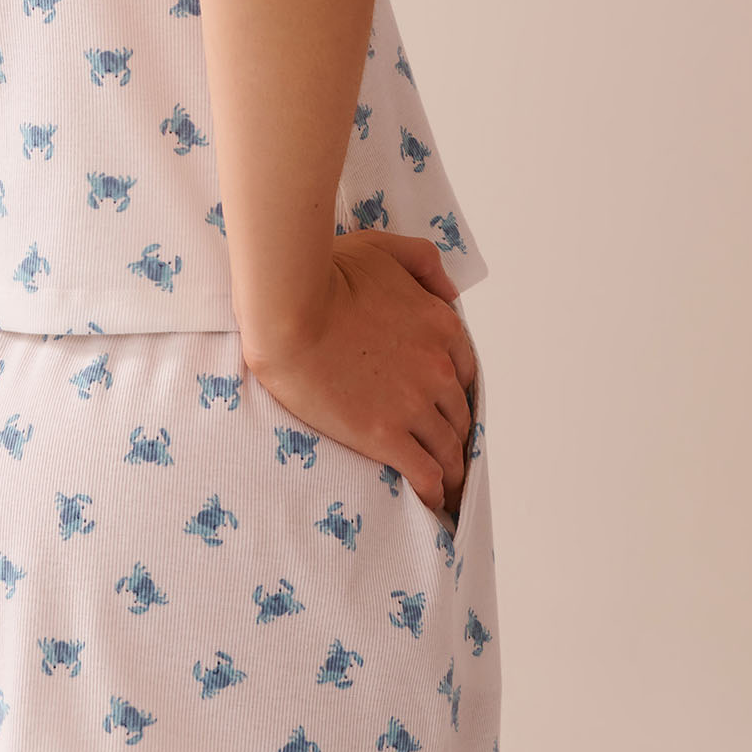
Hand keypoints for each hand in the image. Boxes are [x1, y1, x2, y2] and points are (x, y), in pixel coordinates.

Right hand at [242, 230, 478, 519]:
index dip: (454, 393)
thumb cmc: (326, 273)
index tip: (444, 408)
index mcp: (442, 326)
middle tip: (443, 451)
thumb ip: (424, 263)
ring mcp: (414, 405)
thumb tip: (451, 291)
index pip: (465, 372)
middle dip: (453, 434)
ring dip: (450, 468)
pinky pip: (426, 475)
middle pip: (460, 415)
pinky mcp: (385, 436)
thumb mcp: (382, 249)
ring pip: (449, 449)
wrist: (287, 309)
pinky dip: (434, 492)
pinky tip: (430, 502)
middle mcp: (438, 369)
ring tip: (443, 487)